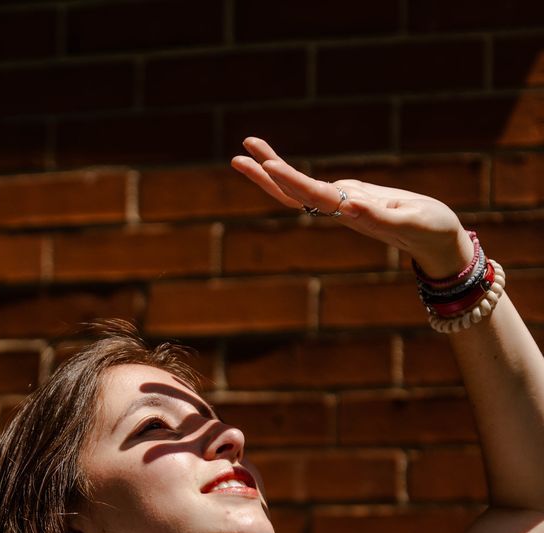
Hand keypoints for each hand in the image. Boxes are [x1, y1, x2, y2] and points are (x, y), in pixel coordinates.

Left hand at [231, 136, 473, 277]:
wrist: (437, 243)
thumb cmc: (430, 230)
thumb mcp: (410, 220)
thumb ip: (381, 215)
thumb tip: (348, 205)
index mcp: (352, 212)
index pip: (314, 195)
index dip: (290, 180)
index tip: (268, 166)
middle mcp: (340, 209)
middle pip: (295, 192)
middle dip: (267, 173)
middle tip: (238, 154)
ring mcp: (343, 205)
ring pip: (299, 188)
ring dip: (272, 170)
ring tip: (247, 147)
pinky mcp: (350, 199)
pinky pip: (314, 185)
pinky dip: (293, 173)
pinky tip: (277, 165)